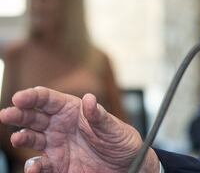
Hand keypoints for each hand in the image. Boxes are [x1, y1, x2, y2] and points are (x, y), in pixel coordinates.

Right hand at [0, 86, 159, 172]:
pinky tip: (34, 166)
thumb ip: (99, 116)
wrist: (126, 167)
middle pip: (34, 116)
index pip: (48, 99)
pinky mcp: (57, 165)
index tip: (20, 97)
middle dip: (19, 114)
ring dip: (22, 137)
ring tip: (18, 138)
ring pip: (31, 138)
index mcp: (73, 110)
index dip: (33, 96)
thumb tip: (89, 99)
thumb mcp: (114, 128)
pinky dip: (33, 166)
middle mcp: (60, 126)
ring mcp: (56, 145)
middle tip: (7, 114)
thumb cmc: (122, 142)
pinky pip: (39, 165)